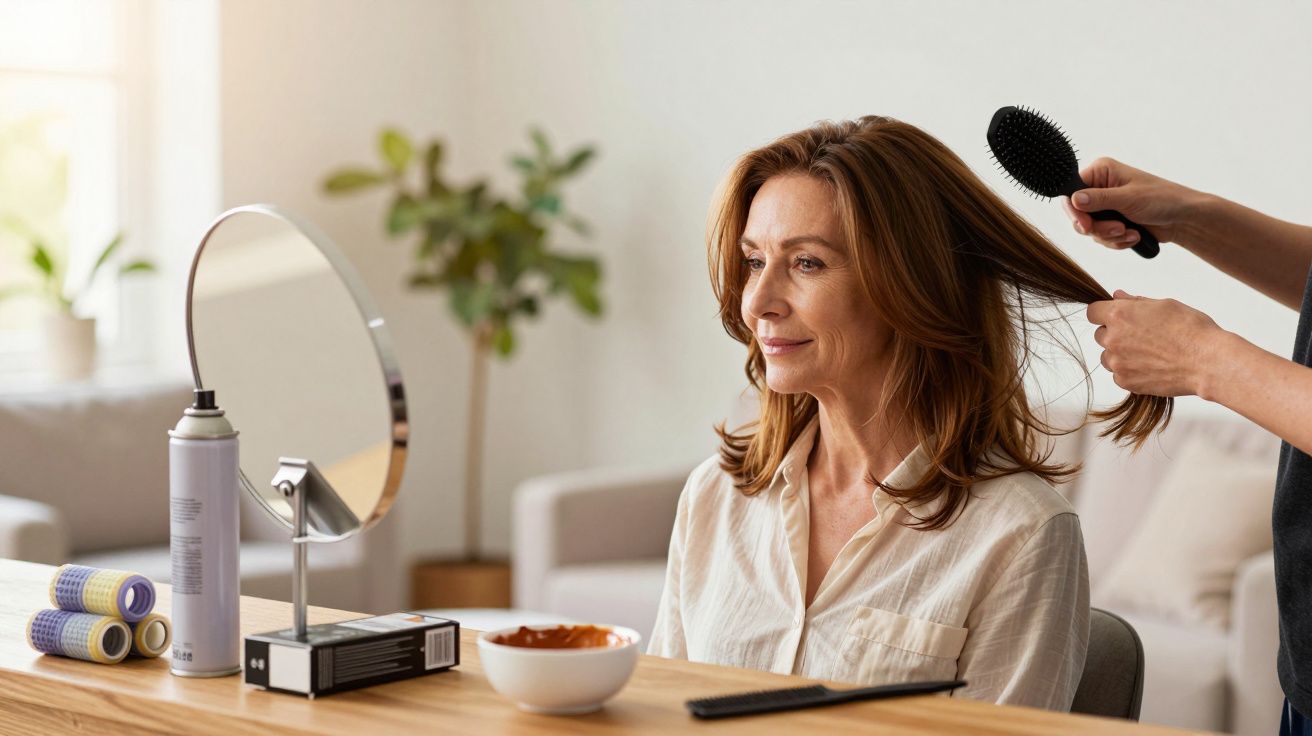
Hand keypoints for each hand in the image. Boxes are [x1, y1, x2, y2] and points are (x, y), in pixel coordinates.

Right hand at [1060, 157, 1200, 250]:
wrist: (1183, 219)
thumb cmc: (1163, 199)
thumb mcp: (1129, 198)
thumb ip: (1099, 199)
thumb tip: (1074, 199)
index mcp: (1101, 172)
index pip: (1072, 193)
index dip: (1075, 212)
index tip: (1086, 226)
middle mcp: (1099, 188)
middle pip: (1078, 215)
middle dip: (1098, 228)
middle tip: (1118, 229)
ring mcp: (1105, 206)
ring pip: (1090, 230)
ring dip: (1110, 236)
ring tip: (1131, 233)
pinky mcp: (1111, 222)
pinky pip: (1101, 238)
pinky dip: (1117, 241)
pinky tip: (1134, 236)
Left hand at [1086, 290, 1224, 396]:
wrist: (1207, 361)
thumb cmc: (1191, 329)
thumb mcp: (1164, 305)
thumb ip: (1135, 302)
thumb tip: (1117, 296)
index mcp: (1119, 315)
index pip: (1093, 312)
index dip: (1104, 313)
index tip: (1116, 317)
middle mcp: (1113, 339)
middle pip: (1100, 335)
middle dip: (1115, 334)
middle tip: (1142, 336)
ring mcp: (1117, 363)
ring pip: (1108, 356)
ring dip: (1120, 354)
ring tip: (1149, 353)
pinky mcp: (1126, 382)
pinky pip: (1118, 374)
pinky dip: (1130, 371)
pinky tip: (1151, 366)